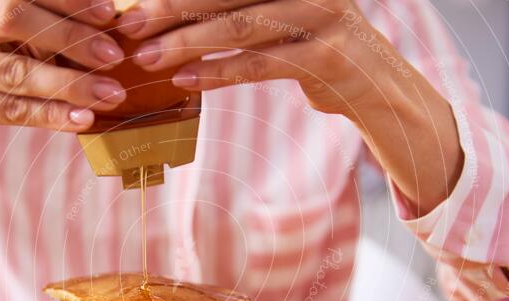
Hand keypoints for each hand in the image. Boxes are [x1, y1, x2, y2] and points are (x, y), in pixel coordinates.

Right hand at [0, 0, 127, 165]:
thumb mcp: (1, 42)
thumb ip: (38, 27)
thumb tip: (105, 23)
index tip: (109, 11)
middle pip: (14, 19)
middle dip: (71, 36)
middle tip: (115, 54)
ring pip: (17, 72)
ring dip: (71, 84)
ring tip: (112, 93)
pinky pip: (12, 110)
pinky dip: (52, 115)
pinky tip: (84, 119)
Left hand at [117, 0, 399, 117]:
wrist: (376, 84)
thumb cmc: (314, 47)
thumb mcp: (281, 15)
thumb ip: (239, 7)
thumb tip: (171, 15)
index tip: (134, 4)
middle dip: (172, 8)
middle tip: (131, 24)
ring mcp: (323, 14)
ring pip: (240, 26)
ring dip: (187, 43)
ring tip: (147, 58)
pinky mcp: (327, 56)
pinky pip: (261, 64)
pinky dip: (219, 72)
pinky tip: (186, 80)